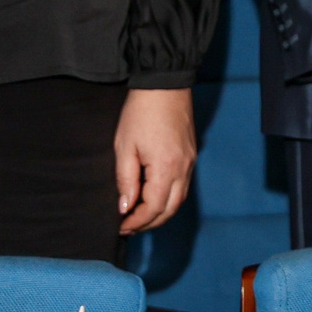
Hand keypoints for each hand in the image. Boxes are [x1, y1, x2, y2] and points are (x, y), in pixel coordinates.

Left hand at [115, 87, 196, 232]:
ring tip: (139, 216)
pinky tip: (153, 197)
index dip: (137, 221)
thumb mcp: (124, 146)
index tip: (121, 226)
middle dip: (149, 223)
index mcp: (166, 168)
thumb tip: (125, 206)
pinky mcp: (191, 156)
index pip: (154, 208)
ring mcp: (190, 163)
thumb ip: (126, 180)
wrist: (164, 85)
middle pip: (170, 210)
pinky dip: (168, 199)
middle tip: (129, 227)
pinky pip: (182, 187)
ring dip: (160, 213)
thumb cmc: (141, 112)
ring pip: (179, 200)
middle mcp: (183, 170)